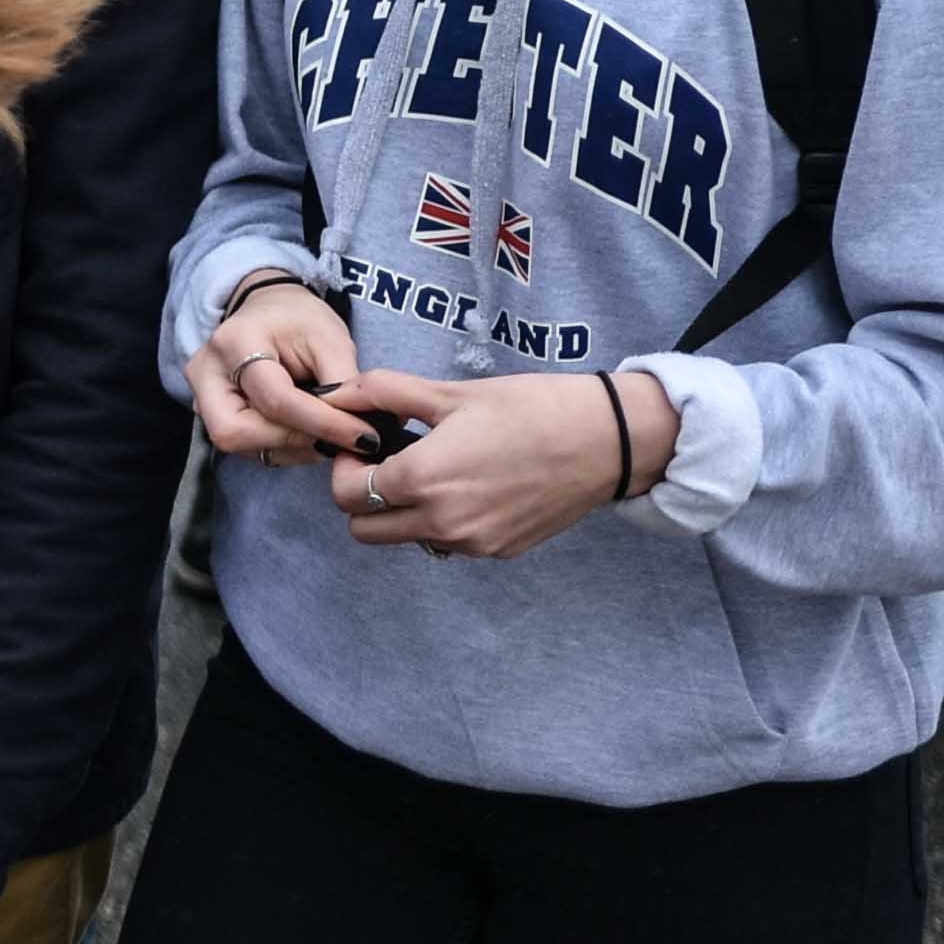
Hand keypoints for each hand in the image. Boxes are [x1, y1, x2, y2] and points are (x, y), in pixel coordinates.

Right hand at [189, 275, 365, 463]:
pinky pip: (244, 446)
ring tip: (324, 432)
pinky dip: (281, 447)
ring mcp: (200, 395)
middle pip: (238, 431)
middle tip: (335, 439)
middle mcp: (206, 372)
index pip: (275, 399)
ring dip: (290, 447)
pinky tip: (306, 432)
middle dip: (292, 441)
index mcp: (235, 341)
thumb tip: (356, 433)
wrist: (268, 312)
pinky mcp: (209, 413)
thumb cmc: (299, 321)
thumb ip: (343, 385)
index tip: (363, 437)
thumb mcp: (331, 341)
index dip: (322, 423)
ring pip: (239, 444)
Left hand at [326, 365, 671, 561]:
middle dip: (361, 496)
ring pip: (404, 539)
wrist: (606, 440)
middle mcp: (443, 523)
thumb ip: (383, 394)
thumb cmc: (530, 408)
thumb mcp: (450, 392)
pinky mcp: (499, 551)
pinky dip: (441, 520)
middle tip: (388, 462)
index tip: (365, 445)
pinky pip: (448, 544)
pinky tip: (468, 485)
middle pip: (363, 529)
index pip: (345, 493)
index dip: (344, 466)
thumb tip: (337, 394)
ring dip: (401, 512)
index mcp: (422, 480)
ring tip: (432, 470)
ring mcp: (473, 543)